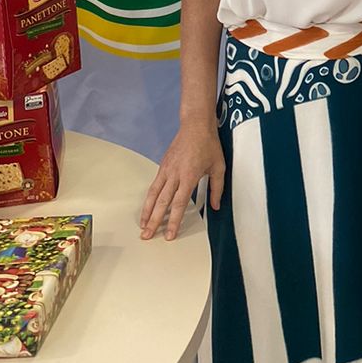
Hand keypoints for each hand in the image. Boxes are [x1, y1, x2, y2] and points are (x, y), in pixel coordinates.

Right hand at [140, 120, 223, 240]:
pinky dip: (149, 198)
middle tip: (147, 236)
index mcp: (190, 176)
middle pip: (162, 202)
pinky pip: (154, 185)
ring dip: (147, 211)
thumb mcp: (219, 166)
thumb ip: (217, 188)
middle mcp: (175, 174)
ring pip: (154, 194)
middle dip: (154, 221)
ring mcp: (167, 170)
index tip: (169, 235)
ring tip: (142, 226)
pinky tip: (147, 208)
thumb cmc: (209, 145)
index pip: (179, 204)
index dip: (173, 221)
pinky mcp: (163, 165)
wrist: (196, 125)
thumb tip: (215, 206)